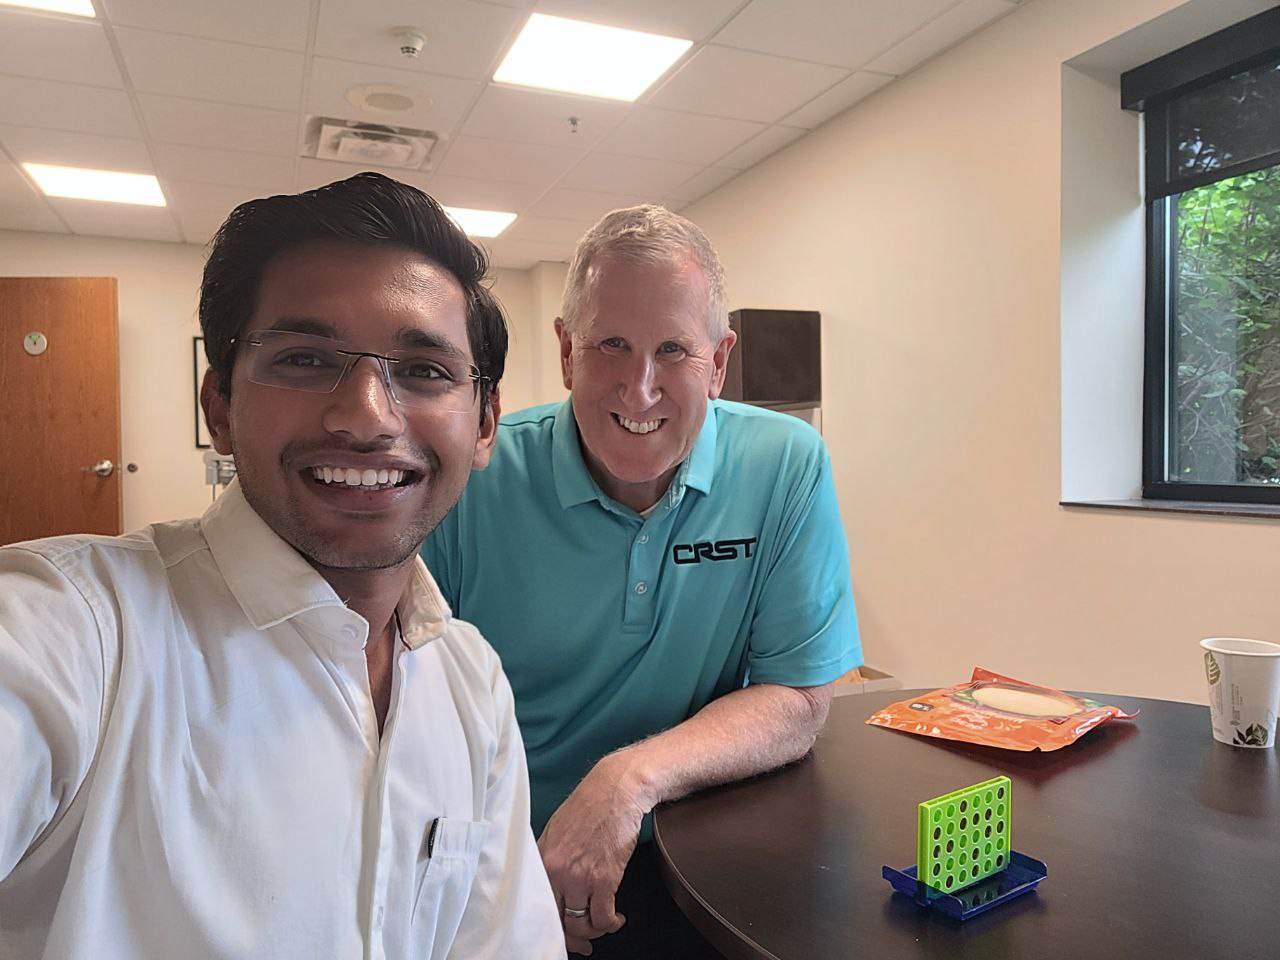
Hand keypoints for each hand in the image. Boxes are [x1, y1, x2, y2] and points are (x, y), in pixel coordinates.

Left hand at [538, 754, 647, 954]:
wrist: (616, 790)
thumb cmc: (590, 804)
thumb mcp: (557, 829)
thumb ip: (550, 858)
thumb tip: (551, 882)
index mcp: (542, 859)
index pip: (537, 905)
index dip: (549, 925)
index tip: (560, 931)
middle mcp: (556, 871)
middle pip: (557, 920)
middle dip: (571, 937)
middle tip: (582, 941)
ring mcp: (580, 877)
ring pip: (580, 925)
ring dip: (593, 930)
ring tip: (602, 923)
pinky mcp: (605, 879)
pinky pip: (603, 918)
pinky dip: (611, 924)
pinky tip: (616, 918)